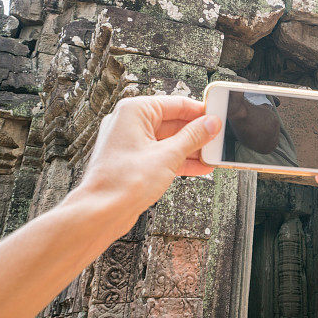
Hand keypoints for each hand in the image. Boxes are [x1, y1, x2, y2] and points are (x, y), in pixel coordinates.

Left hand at [72, 96, 221, 235]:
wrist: (100, 213)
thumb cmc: (122, 182)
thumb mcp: (168, 156)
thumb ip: (193, 137)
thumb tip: (210, 124)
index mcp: (134, 111)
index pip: (175, 103)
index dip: (199, 111)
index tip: (217, 118)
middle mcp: (129, 123)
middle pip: (173, 122)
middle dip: (197, 133)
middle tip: (217, 139)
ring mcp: (130, 143)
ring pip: (168, 140)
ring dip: (191, 149)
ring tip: (212, 156)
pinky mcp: (132, 162)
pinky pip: (161, 155)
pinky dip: (179, 160)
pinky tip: (198, 167)